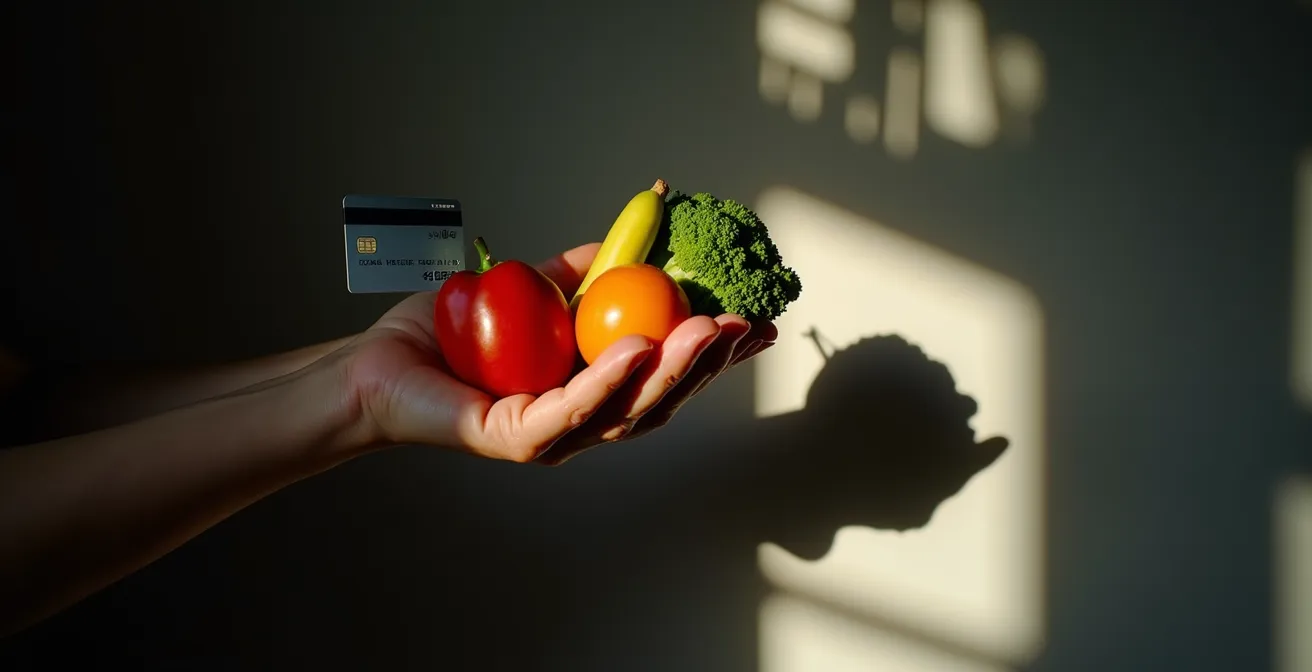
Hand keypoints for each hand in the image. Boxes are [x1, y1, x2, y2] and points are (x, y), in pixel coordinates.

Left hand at [339, 243, 776, 464]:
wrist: (378, 365)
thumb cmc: (446, 338)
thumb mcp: (525, 289)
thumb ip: (577, 273)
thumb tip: (632, 237)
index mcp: (588, 391)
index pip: (665, 376)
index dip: (714, 354)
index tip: (758, 323)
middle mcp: (578, 422)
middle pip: (660, 398)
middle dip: (709, 364)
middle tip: (748, 326)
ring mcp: (551, 436)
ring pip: (627, 410)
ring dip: (674, 370)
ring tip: (709, 330)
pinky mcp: (517, 439)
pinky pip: (572, 410)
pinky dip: (608, 379)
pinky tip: (638, 347)